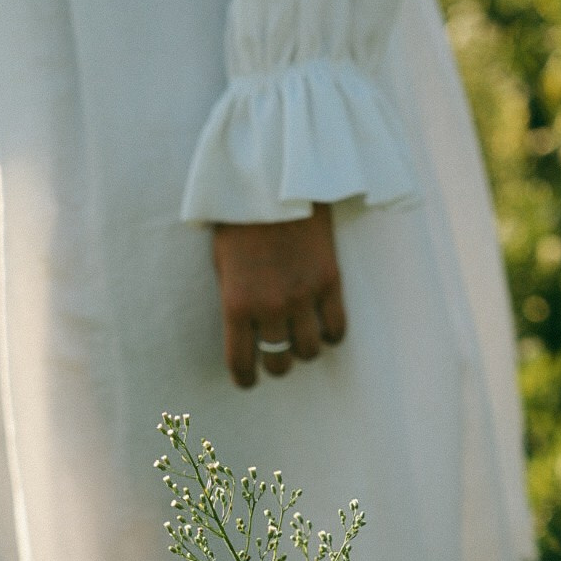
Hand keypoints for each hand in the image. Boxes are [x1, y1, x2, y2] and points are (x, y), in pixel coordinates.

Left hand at [212, 204, 345, 387]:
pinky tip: (324, 326)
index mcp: (237, 305)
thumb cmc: (241, 220)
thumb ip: (235, 301)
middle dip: (276, 364)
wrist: (274, 179)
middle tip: (276, 355)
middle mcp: (271, 308)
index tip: (248, 381)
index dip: (245, 379)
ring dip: (304, 350)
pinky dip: (331, 334)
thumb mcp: (223, 265)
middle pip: (279, 363)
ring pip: (311, 352)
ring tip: (301, 338)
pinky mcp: (330, 281)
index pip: (241, 363)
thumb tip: (247, 334)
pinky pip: (337, 329)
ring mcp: (303, 296)